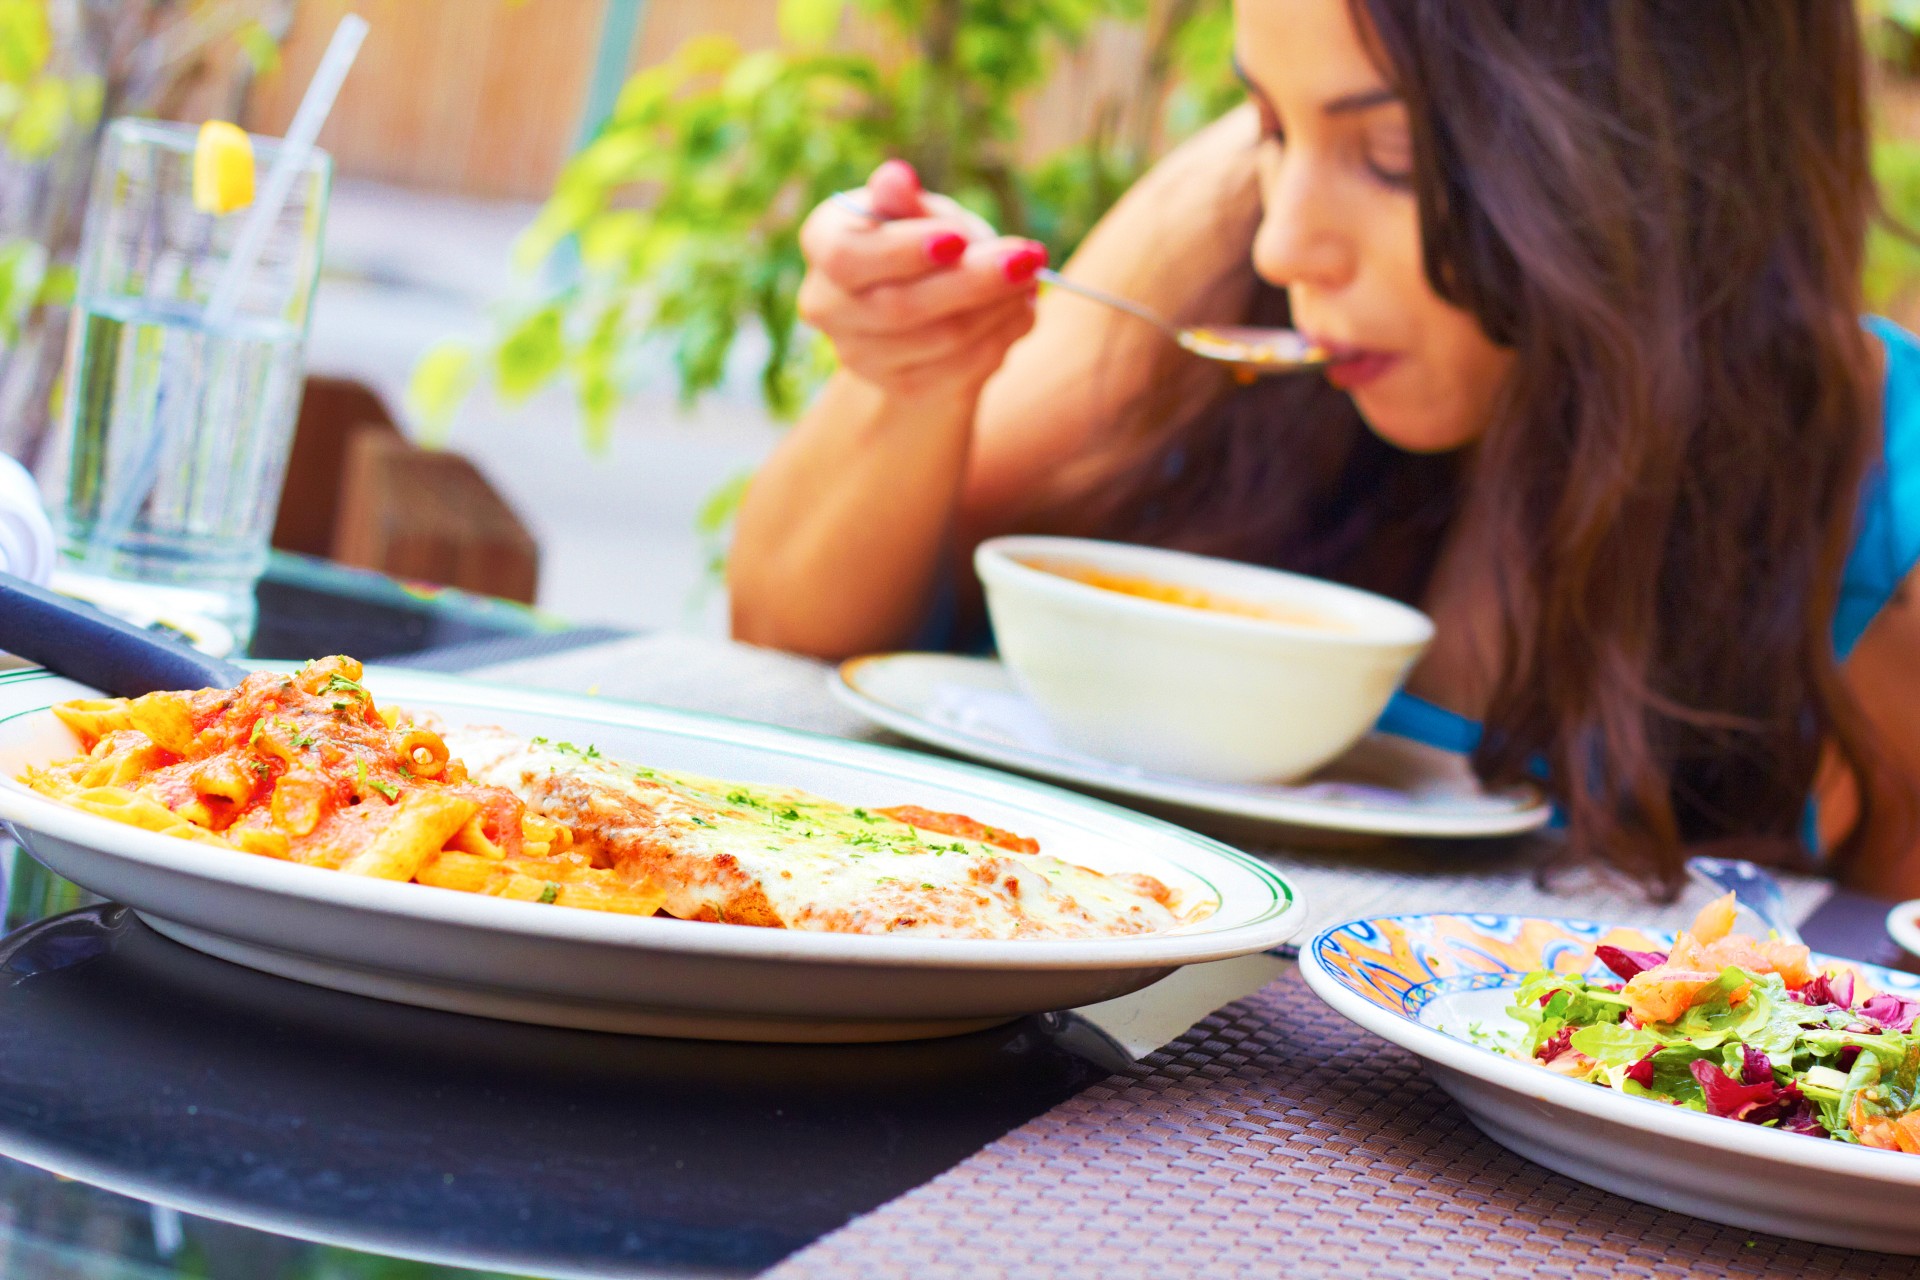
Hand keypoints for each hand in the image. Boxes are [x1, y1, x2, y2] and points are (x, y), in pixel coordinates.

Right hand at [797, 160, 1047, 399]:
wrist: (925, 305)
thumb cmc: (919, 239)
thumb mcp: (916, 210)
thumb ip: (906, 201)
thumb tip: (896, 178)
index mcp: (822, 246)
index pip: (850, 258)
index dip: (905, 251)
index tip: (960, 237)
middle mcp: (828, 307)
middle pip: (900, 306)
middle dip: (973, 280)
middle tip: (1029, 256)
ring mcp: (862, 356)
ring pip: (940, 339)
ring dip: (998, 308)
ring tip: (1032, 277)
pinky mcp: (903, 388)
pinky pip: (962, 369)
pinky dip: (1002, 337)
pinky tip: (1022, 309)